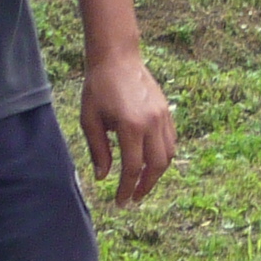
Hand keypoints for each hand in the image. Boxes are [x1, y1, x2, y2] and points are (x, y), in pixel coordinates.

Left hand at [79, 53, 175, 206]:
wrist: (118, 58)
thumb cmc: (99, 88)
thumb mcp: (90, 120)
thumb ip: (98, 150)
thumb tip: (103, 177)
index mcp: (130, 127)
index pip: (131, 168)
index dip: (126, 189)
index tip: (120, 202)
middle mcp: (151, 123)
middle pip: (156, 166)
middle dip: (145, 187)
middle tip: (133, 198)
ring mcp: (163, 117)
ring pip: (168, 155)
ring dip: (156, 173)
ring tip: (142, 183)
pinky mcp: (167, 111)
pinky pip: (171, 141)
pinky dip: (163, 156)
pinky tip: (150, 162)